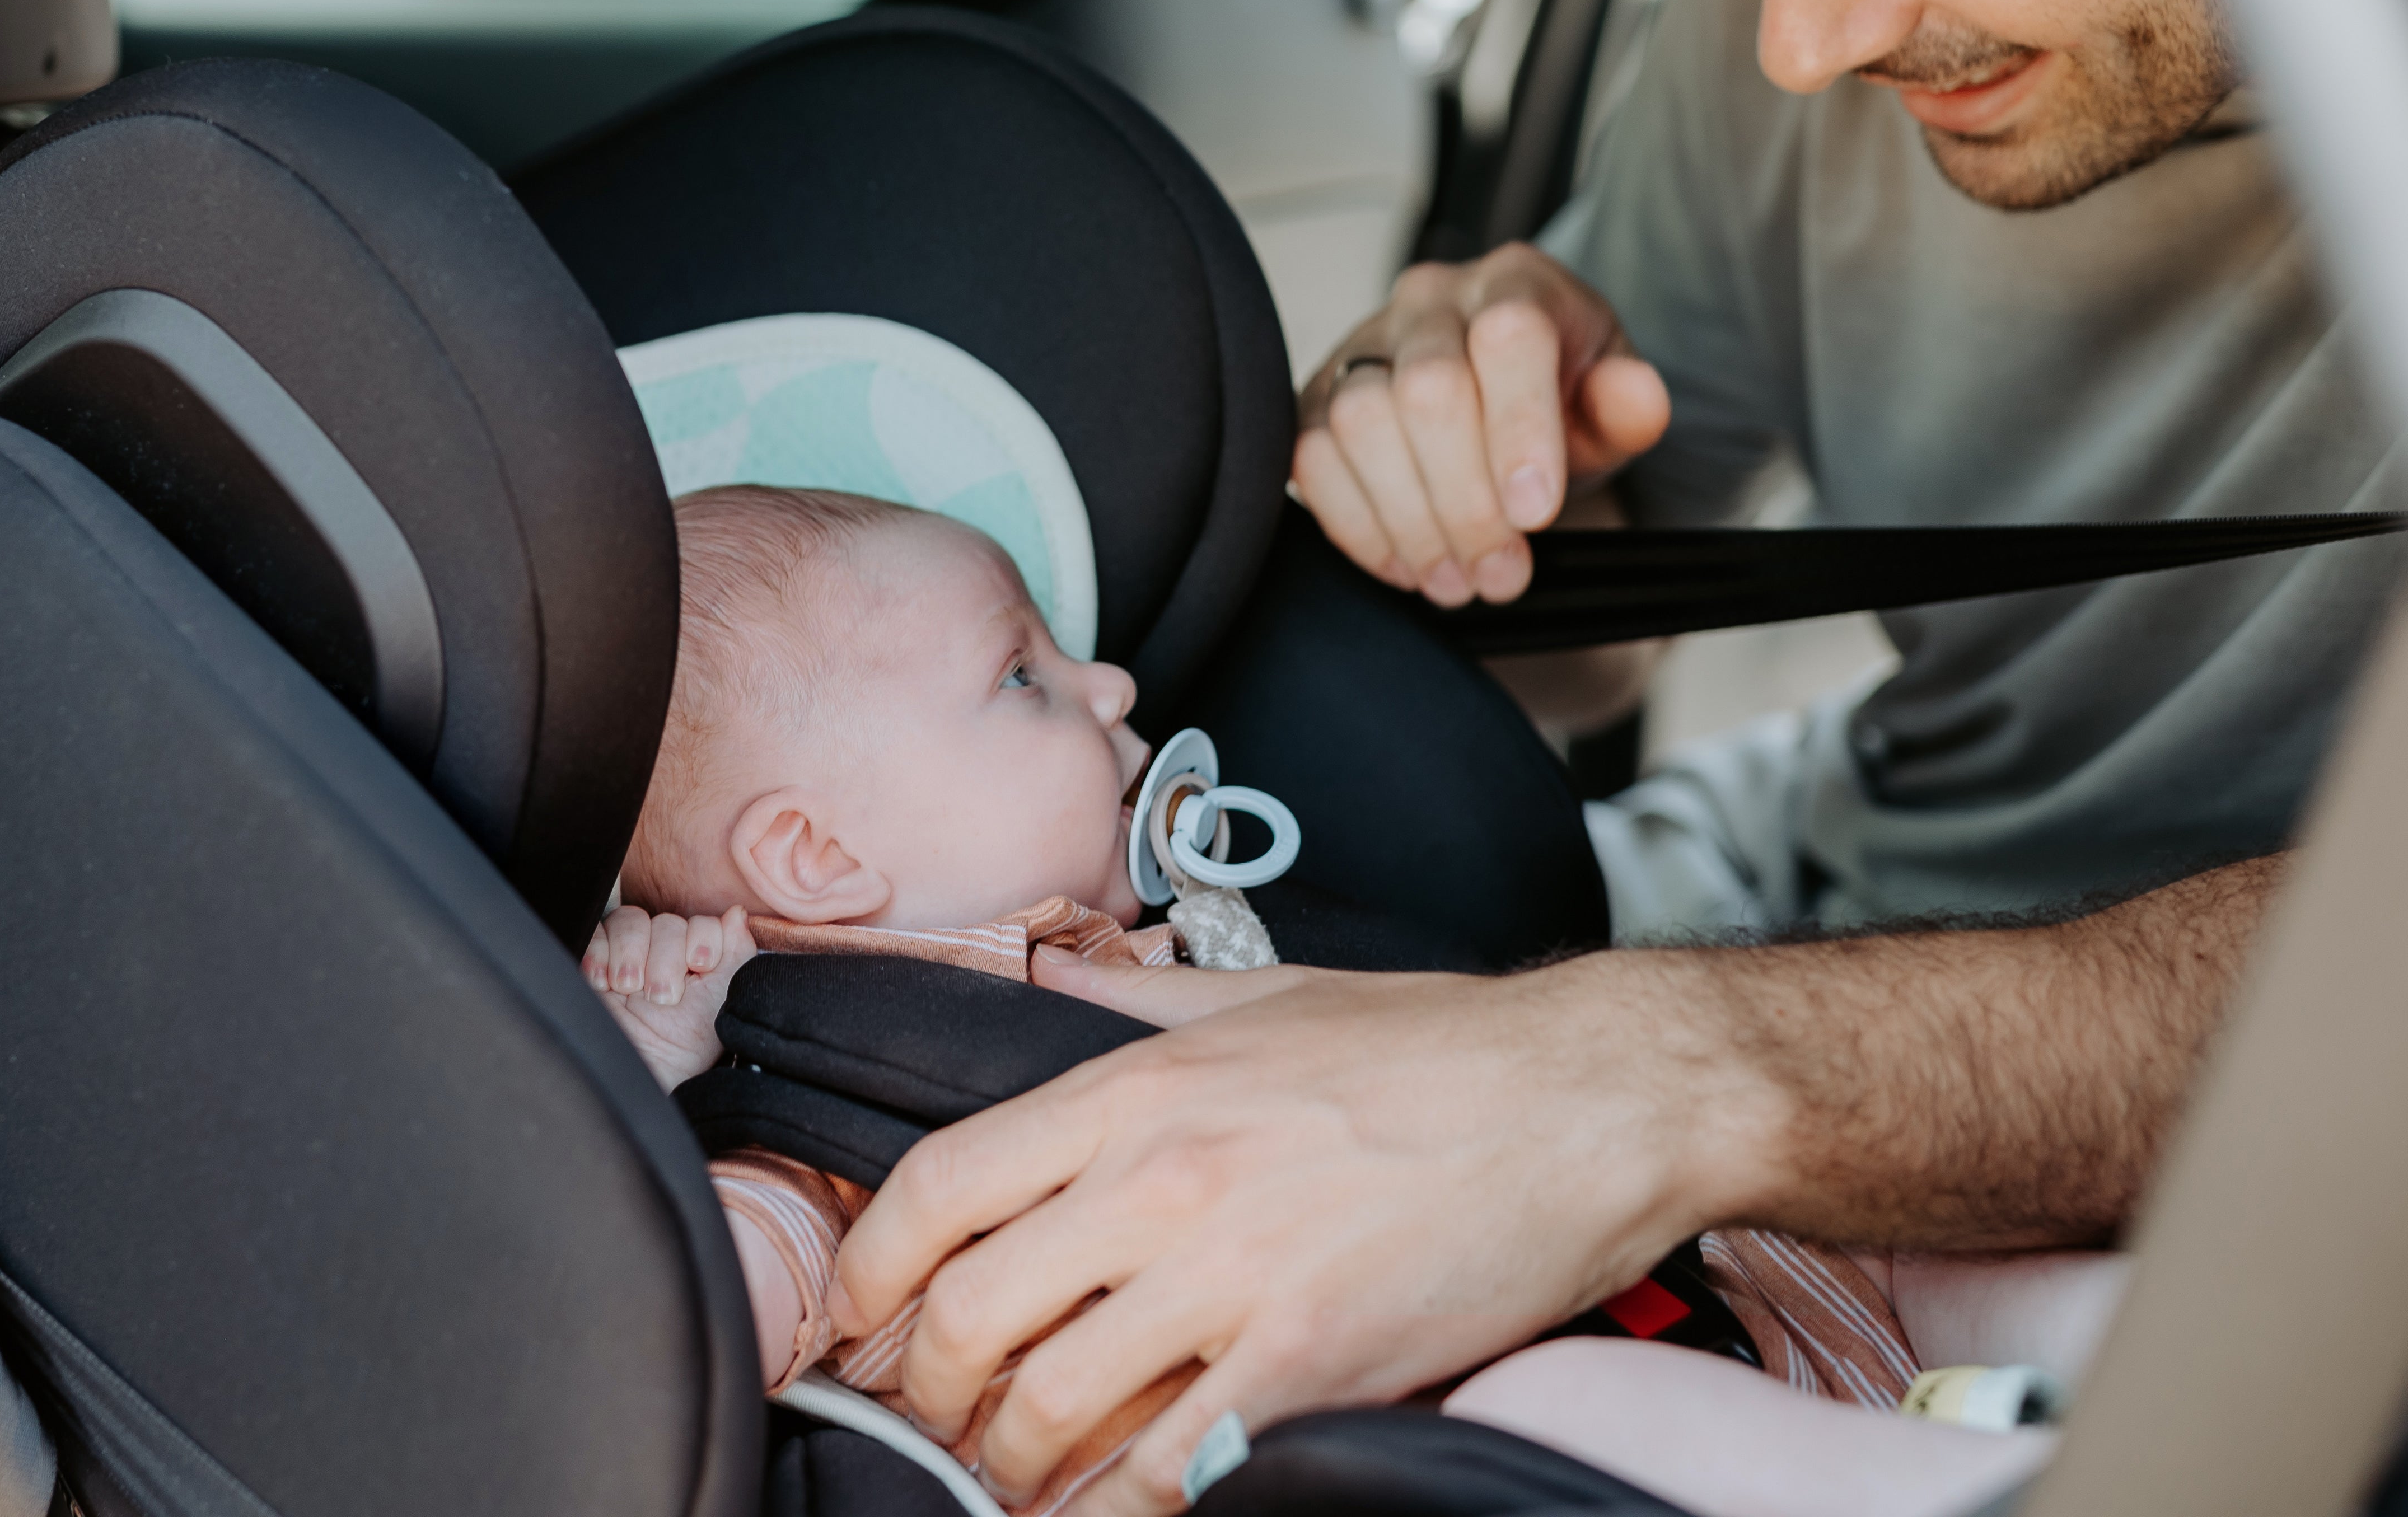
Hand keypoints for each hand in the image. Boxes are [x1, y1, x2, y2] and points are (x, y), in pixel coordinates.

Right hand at [583, 905, 757, 1088]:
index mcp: (695, 958)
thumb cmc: (681, 1046)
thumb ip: (735, 952)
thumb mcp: (719, 1000)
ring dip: (631, 955)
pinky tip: (603, 984)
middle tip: (662, 997)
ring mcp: (625, 955)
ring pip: (630, 921)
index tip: (700, 967)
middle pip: (666, 922)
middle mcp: (662, 952)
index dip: (702, 939)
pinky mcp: (591, 960)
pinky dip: (599, 954)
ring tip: (629, 990)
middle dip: (666, 959)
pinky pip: (595, 932)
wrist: (636, 1072)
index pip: (701, 922)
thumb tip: (737, 911)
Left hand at [829, 959, 1753, 1516]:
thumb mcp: (1259, 993)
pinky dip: (1119, 1508)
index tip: (861, 1316)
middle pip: (972, 1314)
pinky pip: (1168, 1470)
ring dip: (1014, 1465)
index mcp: (1137, 1085)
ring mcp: (1234, 1277)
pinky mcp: (1310, 1365)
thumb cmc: (1432, 1045)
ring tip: (1021, 1476)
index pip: (938, 1184)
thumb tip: (1041, 986)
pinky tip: (1114, 1508)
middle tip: (940, 1419)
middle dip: (931, 1391)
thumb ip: (1132, 998)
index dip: (871, 1270)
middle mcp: (1164, 1179)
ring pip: (1052, 1410)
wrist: (1591, 1094)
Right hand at [1295, 243, 1669, 605]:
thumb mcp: (1609, 408)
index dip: (1520, 428)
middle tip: (1501, 575)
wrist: (1494, 403)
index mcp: (1514, 282)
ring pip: (1359, 423)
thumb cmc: (1557, 404)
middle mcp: (1429, 300)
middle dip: (1465, 500)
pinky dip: (1356, 524)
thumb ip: (1629, 406)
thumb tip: (1637, 398)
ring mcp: (1362, 344)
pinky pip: (1309, 457)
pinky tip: (1405, 564)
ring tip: (1456, 581)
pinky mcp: (1313, 397)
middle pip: (1428, 389)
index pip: (1508, 336)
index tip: (1535, 513)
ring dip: (1409, 520)